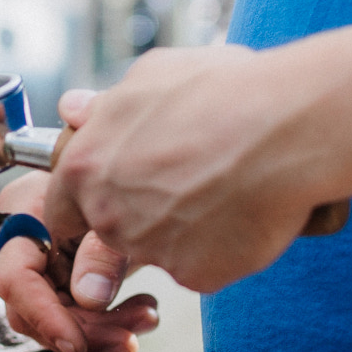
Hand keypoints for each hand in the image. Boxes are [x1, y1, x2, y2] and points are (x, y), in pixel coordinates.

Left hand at [0, 46, 336, 351]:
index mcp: (86, 166)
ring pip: (160, 248)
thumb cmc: (224, 92)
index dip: (90, 200)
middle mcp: (109, 214)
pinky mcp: (195, 276)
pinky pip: (202, 267)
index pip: (62, 208)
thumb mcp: (153, 75)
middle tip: (187, 181)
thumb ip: (106, 105)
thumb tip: (75, 111)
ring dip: (184, 230)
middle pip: (112, 230)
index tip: (119, 191)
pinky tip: (244, 212)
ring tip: (224, 188)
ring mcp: (151, 250)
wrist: (289, 127)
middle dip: (142, 212)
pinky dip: (222, 249)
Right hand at [0, 177, 159, 351]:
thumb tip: (88, 297)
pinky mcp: (63, 278)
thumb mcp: (114, 208)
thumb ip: (101, 251)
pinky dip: (109, 321)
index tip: (77, 344)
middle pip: (34, 309)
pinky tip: (142, 312)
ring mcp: (42, 263)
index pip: (17, 278)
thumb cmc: (121, 175)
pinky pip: (76, 314)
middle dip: (84, 330)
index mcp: (23, 214)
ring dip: (101, 331)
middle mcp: (24, 243)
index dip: (44, 316)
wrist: (137, 174)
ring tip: (145, 318)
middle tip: (128, 337)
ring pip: (57, 319)